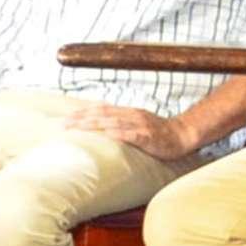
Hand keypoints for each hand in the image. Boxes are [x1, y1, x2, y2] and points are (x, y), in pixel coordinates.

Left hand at [64, 104, 197, 159]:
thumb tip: (101, 128)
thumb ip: (121, 124)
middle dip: (81, 118)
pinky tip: (107, 135)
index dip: (82, 112)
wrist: (182, 134)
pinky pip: (131, 134)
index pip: (100, 109)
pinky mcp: (148, 136)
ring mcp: (139, 125)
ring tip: (78, 128)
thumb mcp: (137, 124)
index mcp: (127, 112)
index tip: (65, 118)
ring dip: (94, 124)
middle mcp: (131, 115)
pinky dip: (118, 133)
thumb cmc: (159, 133)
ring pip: (113, 122)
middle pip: (102, 114)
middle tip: (63, 124)